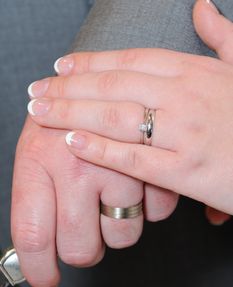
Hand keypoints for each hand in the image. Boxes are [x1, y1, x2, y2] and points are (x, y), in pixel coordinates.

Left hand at [27, 0, 232, 215]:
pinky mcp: (186, 171)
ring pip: (115, 117)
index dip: (90, 63)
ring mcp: (184, 134)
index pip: (130, 61)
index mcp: (196, 72)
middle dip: (68, 87)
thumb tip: (202, 8)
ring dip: (71, 113)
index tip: (61, 67)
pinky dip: (100, 149)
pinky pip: (133, 158)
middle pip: (113, 85)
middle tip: (36, 92)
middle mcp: (185, 97)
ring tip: (40, 113)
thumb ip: (222, 38)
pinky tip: (72, 142)